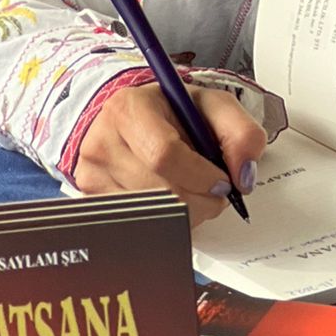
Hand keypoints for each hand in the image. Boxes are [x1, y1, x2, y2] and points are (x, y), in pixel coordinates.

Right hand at [78, 81, 265, 227]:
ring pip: (151, 216)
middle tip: (213, 191)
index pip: (164, 154)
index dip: (201, 176)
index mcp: (128, 108)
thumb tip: (243, 176)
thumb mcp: (214, 107)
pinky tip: (170, 201)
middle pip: (160, 192)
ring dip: (185, 213)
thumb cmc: (175, 114)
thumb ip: (241, 132)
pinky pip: (138, 229)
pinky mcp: (92, 203)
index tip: (222, 181)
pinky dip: (165, 223)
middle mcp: (101, 142)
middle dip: (200, 200)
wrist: (140, 122)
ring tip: (191, 191)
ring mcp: (91, 176)